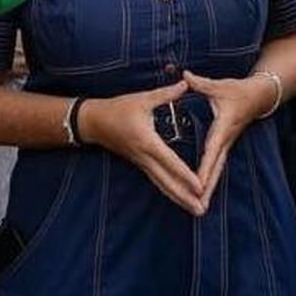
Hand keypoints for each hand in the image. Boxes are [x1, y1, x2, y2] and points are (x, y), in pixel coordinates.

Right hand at [77, 82, 205, 215]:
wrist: (94, 122)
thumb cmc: (118, 109)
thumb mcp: (142, 99)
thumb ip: (166, 94)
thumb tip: (186, 84)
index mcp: (147, 141)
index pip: (170, 161)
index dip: (186, 175)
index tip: (200, 186)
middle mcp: (145, 157)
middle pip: (167, 182)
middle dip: (185, 197)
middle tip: (202, 210)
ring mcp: (142, 163)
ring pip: (162, 185)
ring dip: (179, 199)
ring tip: (196, 211)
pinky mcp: (140, 164)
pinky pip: (158, 181)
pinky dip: (170, 192)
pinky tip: (180, 199)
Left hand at [183, 70, 272, 210]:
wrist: (259, 97)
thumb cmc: (238, 91)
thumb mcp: (219, 85)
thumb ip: (200, 83)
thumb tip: (184, 76)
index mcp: (223, 128)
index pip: (211, 151)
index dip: (204, 168)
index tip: (197, 184)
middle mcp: (226, 141)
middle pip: (216, 169)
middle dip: (207, 188)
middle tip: (198, 207)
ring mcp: (227, 146)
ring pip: (218, 171)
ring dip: (210, 190)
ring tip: (200, 208)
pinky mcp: (226, 147)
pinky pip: (218, 167)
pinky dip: (211, 181)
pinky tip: (204, 194)